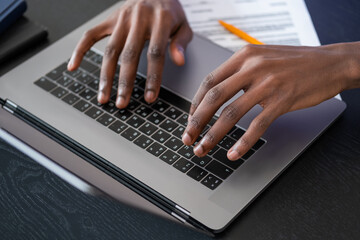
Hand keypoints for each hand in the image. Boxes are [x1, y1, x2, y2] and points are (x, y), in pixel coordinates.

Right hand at [67, 0, 191, 107]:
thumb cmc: (170, 10)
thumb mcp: (184, 25)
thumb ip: (181, 43)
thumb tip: (179, 61)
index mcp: (160, 20)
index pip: (155, 53)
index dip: (152, 77)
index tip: (150, 97)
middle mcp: (138, 19)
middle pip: (129, 55)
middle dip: (125, 82)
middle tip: (122, 103)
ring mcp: (121, 19)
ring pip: (110, 50)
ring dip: (105, 75)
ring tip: (103, 96)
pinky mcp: (109, 20)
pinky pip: (90, 35)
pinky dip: (80, 50)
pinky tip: (73, 66)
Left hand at [182, 43, 358, 160]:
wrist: (330, 63)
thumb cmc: (295, 62)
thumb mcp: (262, 57)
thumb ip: (239, 71)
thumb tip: (217, 94)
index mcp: (243, 56)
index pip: (209, 81)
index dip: (195, 103)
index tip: (190, 119)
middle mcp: (252, 67)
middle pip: (214, 98)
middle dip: (196, 122)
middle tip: (187, 138)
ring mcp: (267, 84)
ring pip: (231, 114)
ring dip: (213, 135)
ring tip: (203, 149)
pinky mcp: (282, 100)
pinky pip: (257, 125)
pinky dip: (243, 142)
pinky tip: (234, 153)